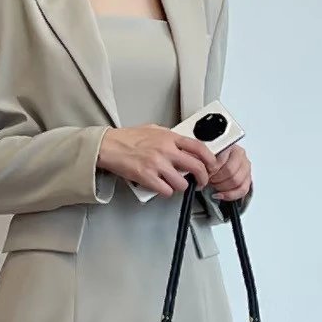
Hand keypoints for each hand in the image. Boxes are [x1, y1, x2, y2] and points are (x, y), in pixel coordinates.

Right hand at [98, 124, 218, 196]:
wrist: (109, 146)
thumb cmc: (127, 138)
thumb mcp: (154, 130)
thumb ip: (170, 137)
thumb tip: (184, 145)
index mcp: (169, 137)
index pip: (199, 147)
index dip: (210, 158)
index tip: (212, 165)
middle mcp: (166, 150)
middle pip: (196, 167)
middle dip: (203, 178)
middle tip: (201, 181)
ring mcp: (157, 165)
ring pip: (182, 183)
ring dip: (181, 186)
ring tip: (176, 184)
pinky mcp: (147, 178)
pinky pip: (166, 191)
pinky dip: (166, 192)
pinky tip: (162, 187)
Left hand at [206, 142, 250, 202]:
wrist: (218, 164)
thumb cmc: (212, 159)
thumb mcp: (205, 155)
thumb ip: (203, 158)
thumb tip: (199, 167)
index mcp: (230, 147)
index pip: (222, 161)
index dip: (211, 170)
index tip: (205, 174)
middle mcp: (241, 156)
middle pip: (230, 172)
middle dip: (216, 179)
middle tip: (208, 180)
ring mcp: (246, 167)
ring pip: (236, 182)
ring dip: (222, 187)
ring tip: (213, 185)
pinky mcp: (248, 179)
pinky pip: (242, 190)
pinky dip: (230, 195)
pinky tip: (220, 195)